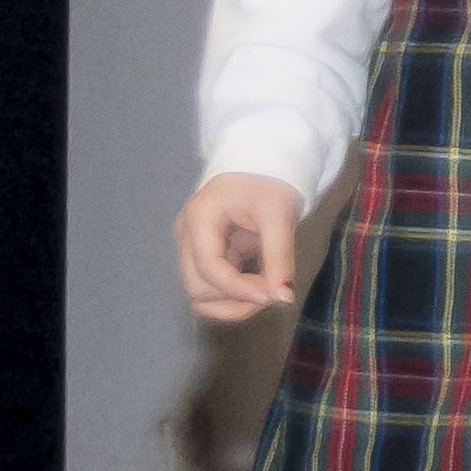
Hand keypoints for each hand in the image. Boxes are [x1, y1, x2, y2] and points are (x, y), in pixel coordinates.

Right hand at [178, 171, 307, 322]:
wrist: (262, 166)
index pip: (208, 267)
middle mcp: (187, 236)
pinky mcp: (204, 258)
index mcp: (200, 217)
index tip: (271, 296)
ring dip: (232, 304)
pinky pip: (211, 291)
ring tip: (266, 291)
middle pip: (197, 287)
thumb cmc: (268, 182)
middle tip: (273, 290)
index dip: (238, 289)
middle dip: (236, 298)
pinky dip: (233, 298)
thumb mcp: (279, 214)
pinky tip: (258, 287)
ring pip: (199, 296)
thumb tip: (283, 297)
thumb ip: (280, 256)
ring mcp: (192, 248)